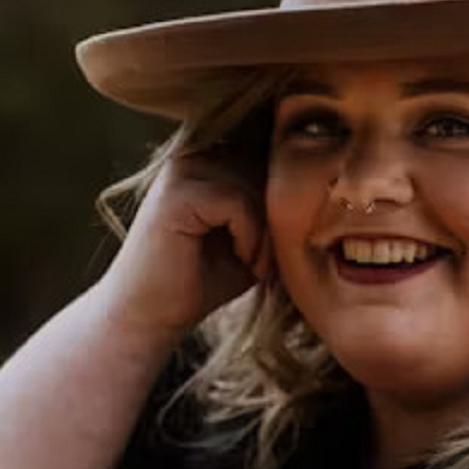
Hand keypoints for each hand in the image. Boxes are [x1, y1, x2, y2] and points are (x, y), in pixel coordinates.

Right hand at [96, 150, 269, 335]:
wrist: (150, 314)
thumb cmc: (203, 278)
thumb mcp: (252, 237)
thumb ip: (273, 208)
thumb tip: (318, 187)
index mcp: (210, 157)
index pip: (269, 156)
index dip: (283, 199)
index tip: (277, 245)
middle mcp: (194, 154)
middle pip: (265, 166)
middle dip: (279, 216)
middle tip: (269, 259)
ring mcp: (181, 169)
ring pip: (255, 183)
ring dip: (267, 231)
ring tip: (257, 263)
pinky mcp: (176, 193)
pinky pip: (238, 201)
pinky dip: (250, 236)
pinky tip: (243, 260)